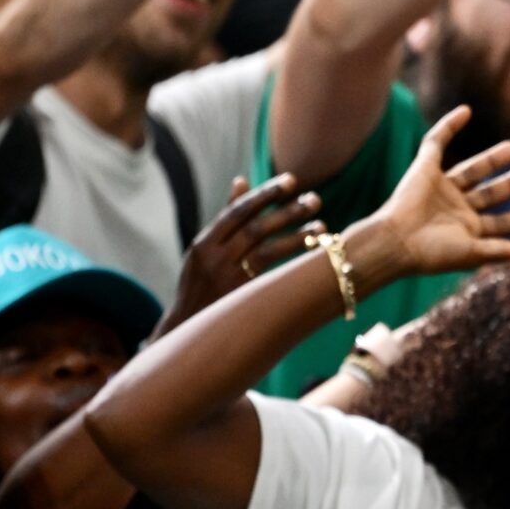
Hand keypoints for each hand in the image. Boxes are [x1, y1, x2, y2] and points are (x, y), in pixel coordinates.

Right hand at [154, 174, 322, 338]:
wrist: (187, 328)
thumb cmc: (201, 284)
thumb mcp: (206, 250)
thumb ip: (226, 218)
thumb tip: (242, 180)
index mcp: (203, 243)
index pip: (237, 211)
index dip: (265, 194)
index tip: (291, 180)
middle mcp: (213, 258)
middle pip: (254, 228)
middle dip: (286, 212)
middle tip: (315, 199)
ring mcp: (226, 279)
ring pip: (266, 251)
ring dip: (296, 237)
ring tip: (322, 226)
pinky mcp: (240, 297)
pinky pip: (272, 275)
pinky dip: (292, 261)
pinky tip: (313, 252)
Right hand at [350, 107, 509, 281]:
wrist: (395, 242)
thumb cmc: (432, 253)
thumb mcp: (473, 253)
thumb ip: (500, 250)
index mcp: (467, 230)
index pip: (501, 222)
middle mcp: (455, 208)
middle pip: (491, 192)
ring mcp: (440, 188)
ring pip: (472, 169)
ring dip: (492, 159)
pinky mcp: (423, 169)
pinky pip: (436, 143)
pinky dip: (449, 126)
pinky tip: (466, 111)